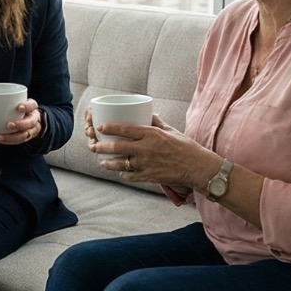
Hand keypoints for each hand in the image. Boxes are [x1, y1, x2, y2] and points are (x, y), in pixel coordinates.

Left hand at [0, 98, 43, 144]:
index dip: (27, 106)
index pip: (32, 105)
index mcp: (32, 107)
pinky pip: (18, 141)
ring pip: (25, 135)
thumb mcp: (18, 101)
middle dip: (20, 124)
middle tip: (9, 125)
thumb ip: (5, 99)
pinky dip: (8, 141)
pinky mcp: (26, 137)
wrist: (31, 119)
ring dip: (12, 137)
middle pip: (31, 122)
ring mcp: (31, 129)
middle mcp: (33, 118)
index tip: (19, 107)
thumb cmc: (20, 108)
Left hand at [90, 114, 215, 188]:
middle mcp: (146, 149)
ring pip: (120, 164)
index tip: (100, 127)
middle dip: (102, 147)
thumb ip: (156, 122)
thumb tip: (148, 114)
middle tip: (94, 145)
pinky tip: (119, 172)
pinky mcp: (148, 177)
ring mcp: (146, 164)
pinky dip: (123, 174)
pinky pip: (130, 176)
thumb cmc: (185, 147)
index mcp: (151, 135)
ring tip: (102, 161)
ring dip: (107, 163)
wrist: (197, 167)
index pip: (125, 129)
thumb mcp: (170, 130)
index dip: (110, 127)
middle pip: (117, 147)